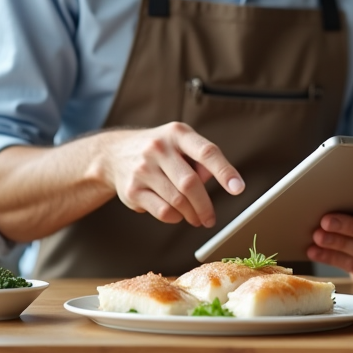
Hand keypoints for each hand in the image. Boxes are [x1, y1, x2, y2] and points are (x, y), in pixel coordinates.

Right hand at [98, 122, 244, 227]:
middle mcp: (159, 148)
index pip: (207, 152)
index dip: (225, 171)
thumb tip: (218, 178)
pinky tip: (177, 215)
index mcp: (177, 134)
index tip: (238, 188)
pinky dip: (175, 218)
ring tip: (197, 218)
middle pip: (191, 183)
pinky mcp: (132, 189)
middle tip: (211, 218)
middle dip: (205, 205)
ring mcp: (143, 169)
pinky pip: (162, 211)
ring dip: (192, 214)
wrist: (114, 154)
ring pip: (177, 201)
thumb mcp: (181, 143)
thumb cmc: (159, 151)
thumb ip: (201, 160)